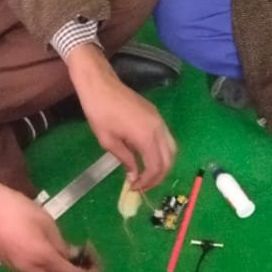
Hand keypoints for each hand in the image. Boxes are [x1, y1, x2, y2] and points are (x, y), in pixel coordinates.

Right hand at [0, 167, 99, 271]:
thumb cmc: (18, 209)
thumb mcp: (47, 222)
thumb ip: (61, 244)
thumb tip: (73, 256)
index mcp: (42, 256)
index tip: (96, 266)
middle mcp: (30, 270)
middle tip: (86, 270)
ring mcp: (19, 271)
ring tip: (72, 267)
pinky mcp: (11, 268)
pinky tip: (54, 263)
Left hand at [70, 47, 175, 189]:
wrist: (100, 84)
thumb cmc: (100, 112)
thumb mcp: (108, 141)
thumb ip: (125, 159)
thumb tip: (134, 175)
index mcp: (146, 137)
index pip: (155, 167)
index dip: (147, 181)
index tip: (134, 187)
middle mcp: (159, 129)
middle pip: (169, 159)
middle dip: (158, 176)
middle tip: (143, 185)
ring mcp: (159, 121)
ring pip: (171, 149)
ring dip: (163, 164)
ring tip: (147, 174)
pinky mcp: (156, 115)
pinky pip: (166, 138)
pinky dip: (161, 152)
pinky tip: (147, 157)